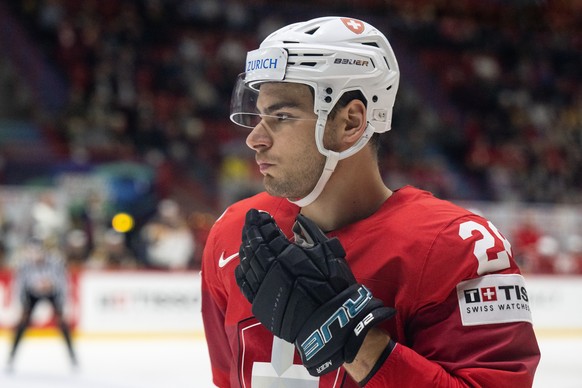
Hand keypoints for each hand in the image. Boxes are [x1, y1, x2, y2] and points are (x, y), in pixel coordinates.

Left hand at [235, 209, 395, 375]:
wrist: (329, 320)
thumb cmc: (332, 285)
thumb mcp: (327, 252)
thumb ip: (311, 234)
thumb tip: (298, 222)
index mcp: (285, 254)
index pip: (266, 233)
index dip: (261, 222)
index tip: (259, 215)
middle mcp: (269, 268)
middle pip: (253, 245)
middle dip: (250, 230)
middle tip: (249, 220)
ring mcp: (262, 286)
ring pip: (247, 261)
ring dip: (246, 246)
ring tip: (247, 237)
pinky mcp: (260, 303)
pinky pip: (244, 283)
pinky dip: (242, 269)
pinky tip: (243, 262)